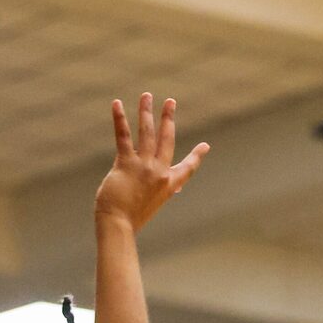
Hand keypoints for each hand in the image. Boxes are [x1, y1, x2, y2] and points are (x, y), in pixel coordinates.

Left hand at [96, 94, 208, 231]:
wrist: (118, 226)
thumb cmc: (131, 220)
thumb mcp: (150, 207)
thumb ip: (159, 193)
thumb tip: (174, 190)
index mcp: (168, 185)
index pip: (186, 169)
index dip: (196, 157)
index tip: (205, 146)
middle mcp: (159, 173)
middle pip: (166, 139)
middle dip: (168, 119)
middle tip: (170, 102)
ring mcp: (144, 167)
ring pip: (147, 133)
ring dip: (147, 112)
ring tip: (147, 96)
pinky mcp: (126, 164)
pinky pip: (124, 136)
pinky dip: (120, 119)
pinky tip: (117, 104)